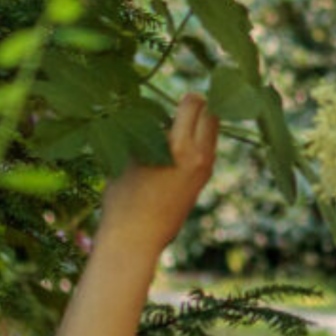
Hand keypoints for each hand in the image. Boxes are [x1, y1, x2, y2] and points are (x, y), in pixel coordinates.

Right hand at [97, 92, 218, 250]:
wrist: (136, 239)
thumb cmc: (123, 197)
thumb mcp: (130, 156)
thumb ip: (148, 132)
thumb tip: (158, 113)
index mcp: (180, 147)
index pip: (195, 105)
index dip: (185, 97)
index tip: (175, 97)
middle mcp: (200, 157)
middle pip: (211, 115)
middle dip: (198, 107)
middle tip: (180, 107)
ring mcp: (206, 169)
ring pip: (213, 133)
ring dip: (200, 124)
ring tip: (177, 126)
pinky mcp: (204, 180)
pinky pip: (209, 149)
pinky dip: (199, 140)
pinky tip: (178, 145)